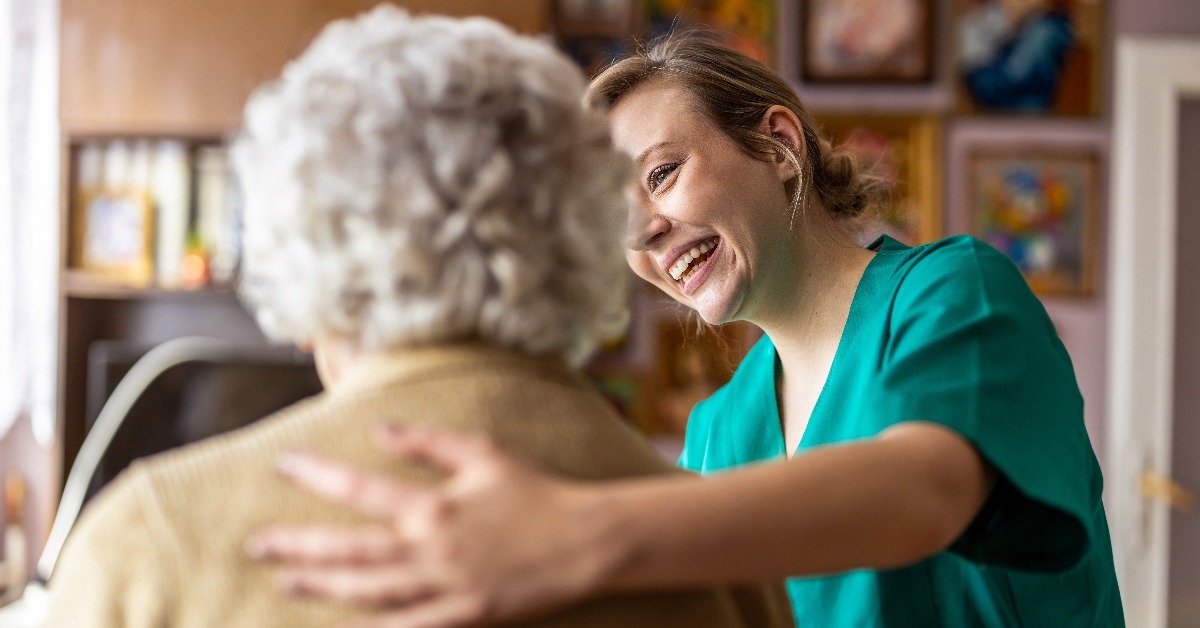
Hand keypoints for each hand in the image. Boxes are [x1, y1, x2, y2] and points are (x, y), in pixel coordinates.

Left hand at [245, 426, 614, 627]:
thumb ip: (428, 441)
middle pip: (349, 549)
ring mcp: (443, 588)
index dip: (317, 475)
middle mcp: (430, 549)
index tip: (283, 463)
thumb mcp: (483, 452)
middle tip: (257, 543)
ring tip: (286, 579)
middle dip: (297, 545)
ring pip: (367, 591)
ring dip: (321, 585)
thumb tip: (379, 430)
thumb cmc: (535, 491)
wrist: (585, 542)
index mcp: (434, 505)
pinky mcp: (461, 618)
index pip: (360, 488)